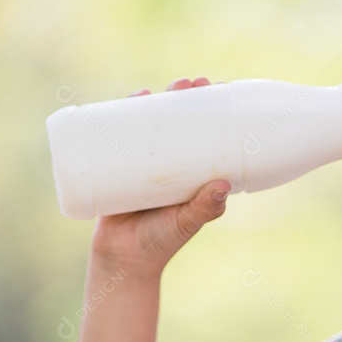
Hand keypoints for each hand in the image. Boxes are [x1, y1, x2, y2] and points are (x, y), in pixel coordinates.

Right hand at [91, 77, 229, 277]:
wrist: (122, 259)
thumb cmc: (160, 243)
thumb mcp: (186, 223)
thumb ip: (205, 208)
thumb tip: (223, 185)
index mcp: (192, 172)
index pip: (205, 132)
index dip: (210, 109)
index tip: (215, 89)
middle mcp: (170, 164)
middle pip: (178, 121)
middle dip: (184, 97)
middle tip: (187, 82)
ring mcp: (144, 164)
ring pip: (151, 124)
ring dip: (156, 100)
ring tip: (159, 88)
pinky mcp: (118, 167)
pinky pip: (121, 136)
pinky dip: (124, 115)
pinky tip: (133, 97)